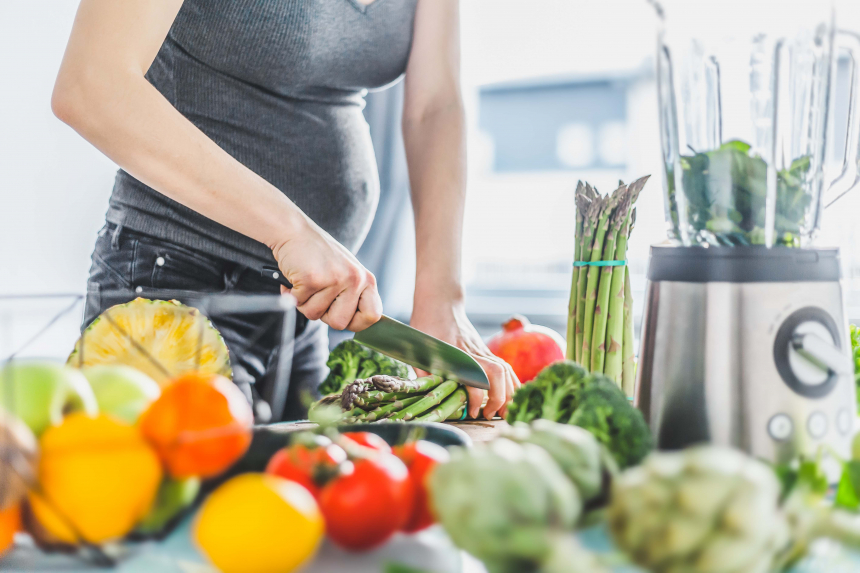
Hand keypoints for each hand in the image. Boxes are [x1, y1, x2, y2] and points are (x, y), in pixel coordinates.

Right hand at [272, 218, 381, 331]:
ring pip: (315, 315)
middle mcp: (355, 279)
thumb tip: (358, 324)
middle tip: (317, 295)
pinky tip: (296, 278)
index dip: (356, 323)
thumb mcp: (346, 272)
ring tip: (307, 282)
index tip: (342, 317)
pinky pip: (299, 303)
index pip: (372, 315)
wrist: (294, 231)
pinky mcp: (313, 279)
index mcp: (366, 279)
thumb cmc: (318, 254)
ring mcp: (335, 279)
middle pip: (340, 323)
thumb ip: (354, 295)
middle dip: (324, 315)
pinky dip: (292, 294)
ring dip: (305, 302)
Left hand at [410, 296, 519, 419]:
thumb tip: (427, 398)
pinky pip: (505, 366)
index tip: (471, 413)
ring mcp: (482, 349)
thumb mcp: (417, 350)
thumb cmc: (426, 326)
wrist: (440, 303)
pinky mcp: (486, 349)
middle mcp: (473, 351)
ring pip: (505, 370)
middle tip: (490, 415)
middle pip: (498, 373)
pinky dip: (512, 383)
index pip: (474, 377)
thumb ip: (423, 375)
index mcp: (455, 353)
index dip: (475, 398)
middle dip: (499, 398)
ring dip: (509, 393)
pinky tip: (510, 396)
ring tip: (503, 412)